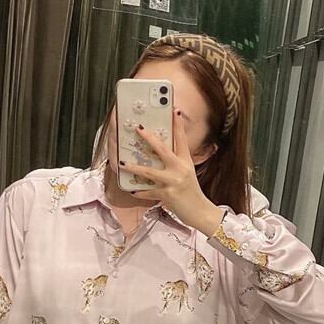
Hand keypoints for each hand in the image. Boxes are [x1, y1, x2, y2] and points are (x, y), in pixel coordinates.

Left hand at [119, 106, 224, 235]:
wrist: (200, 212)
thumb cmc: (191, 193)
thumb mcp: (187, 174)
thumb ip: (176, 164)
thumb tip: (159, 155)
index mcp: (186, 162)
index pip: (182, 139)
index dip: (177, 124)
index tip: (174, 110)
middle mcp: (180, 169)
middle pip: (163, 149)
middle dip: (149, 138)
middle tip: (138, 129)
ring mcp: (173, 181)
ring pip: (150, 171)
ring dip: (134, 167)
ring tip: (122, 163)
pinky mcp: (167, 194)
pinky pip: (149, 191)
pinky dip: (140, 191)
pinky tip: (132, 190)